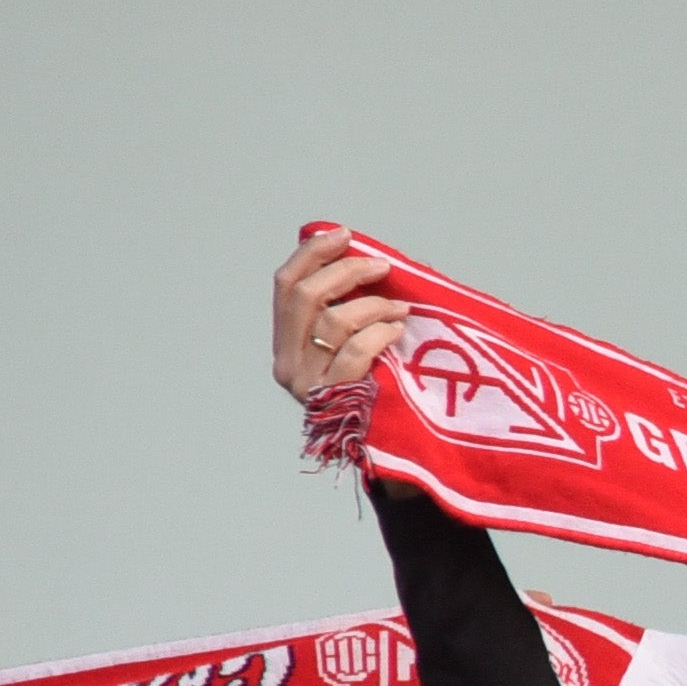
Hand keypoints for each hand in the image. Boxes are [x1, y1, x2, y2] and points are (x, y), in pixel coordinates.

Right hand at [274, 229, 408, 400]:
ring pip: (332, 321)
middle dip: (347, 271)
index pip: (285, 286)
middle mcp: (287, 363)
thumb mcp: (351, 345)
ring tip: (401, 310)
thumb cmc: (374, 390)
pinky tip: (398, 331)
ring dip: (374, 305)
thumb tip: (369, 262)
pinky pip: (354, 352)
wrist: (385, 450)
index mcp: (285, 343)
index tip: (344, 235)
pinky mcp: (332, 399)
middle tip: (383, 267)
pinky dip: (380, 333)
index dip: (312, 254)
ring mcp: (307, 383)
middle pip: (306, 296)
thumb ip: (347, 311)